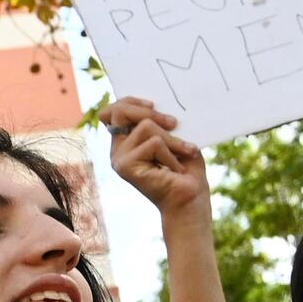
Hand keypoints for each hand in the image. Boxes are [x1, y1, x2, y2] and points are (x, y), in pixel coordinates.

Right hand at [101, 97, 211, 220]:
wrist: (190, 200)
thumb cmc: (186, 171)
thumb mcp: (176, 138)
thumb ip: (162, 123)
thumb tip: (157, 105)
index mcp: (127, 142)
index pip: (112, 112)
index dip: (130, 101)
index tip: (154, 105)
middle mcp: (118, 150)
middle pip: (120, 111)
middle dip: (149, 111)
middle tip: (175, 123)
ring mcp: (119, 159)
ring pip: (146, 127)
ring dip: (172, 140)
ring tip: (183, 155)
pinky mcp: (125, 167)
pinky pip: (154, 143)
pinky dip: (172, 154)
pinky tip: (176, 170)